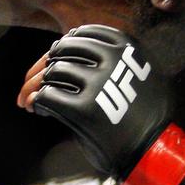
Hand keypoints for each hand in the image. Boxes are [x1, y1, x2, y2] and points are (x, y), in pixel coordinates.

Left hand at [28, 25, 184, 184]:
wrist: (150, 151)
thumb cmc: (140, 113)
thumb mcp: (139, 72)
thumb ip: (112, 55)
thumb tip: (62, 43)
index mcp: (127, 47)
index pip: (81, 33)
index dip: (63, 46)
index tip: (54, 59)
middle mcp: (113, 60)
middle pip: (62, 49)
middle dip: (44, 65)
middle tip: (36, 81)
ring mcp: (99, 84)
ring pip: (52, 72)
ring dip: (36, 86)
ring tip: (33, 99)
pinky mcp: (85, 110)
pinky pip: (46, 96)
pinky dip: (36, 102)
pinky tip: (37, 110)